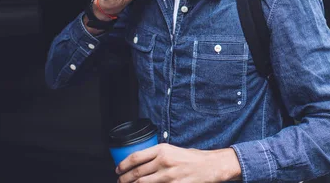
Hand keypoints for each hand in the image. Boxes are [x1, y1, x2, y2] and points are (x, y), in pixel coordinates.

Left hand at [116, 144, 240, 182]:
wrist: (210, 166)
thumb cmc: (193, 158)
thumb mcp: (174, 150)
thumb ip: (158, 155)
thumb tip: (141, 161)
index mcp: (163, 149)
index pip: (136, 157)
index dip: (123, 164)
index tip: (118, 169)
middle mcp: (164, 161)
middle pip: (136, 173)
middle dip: (124, 179)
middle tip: (120, 180)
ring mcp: (168, 176)